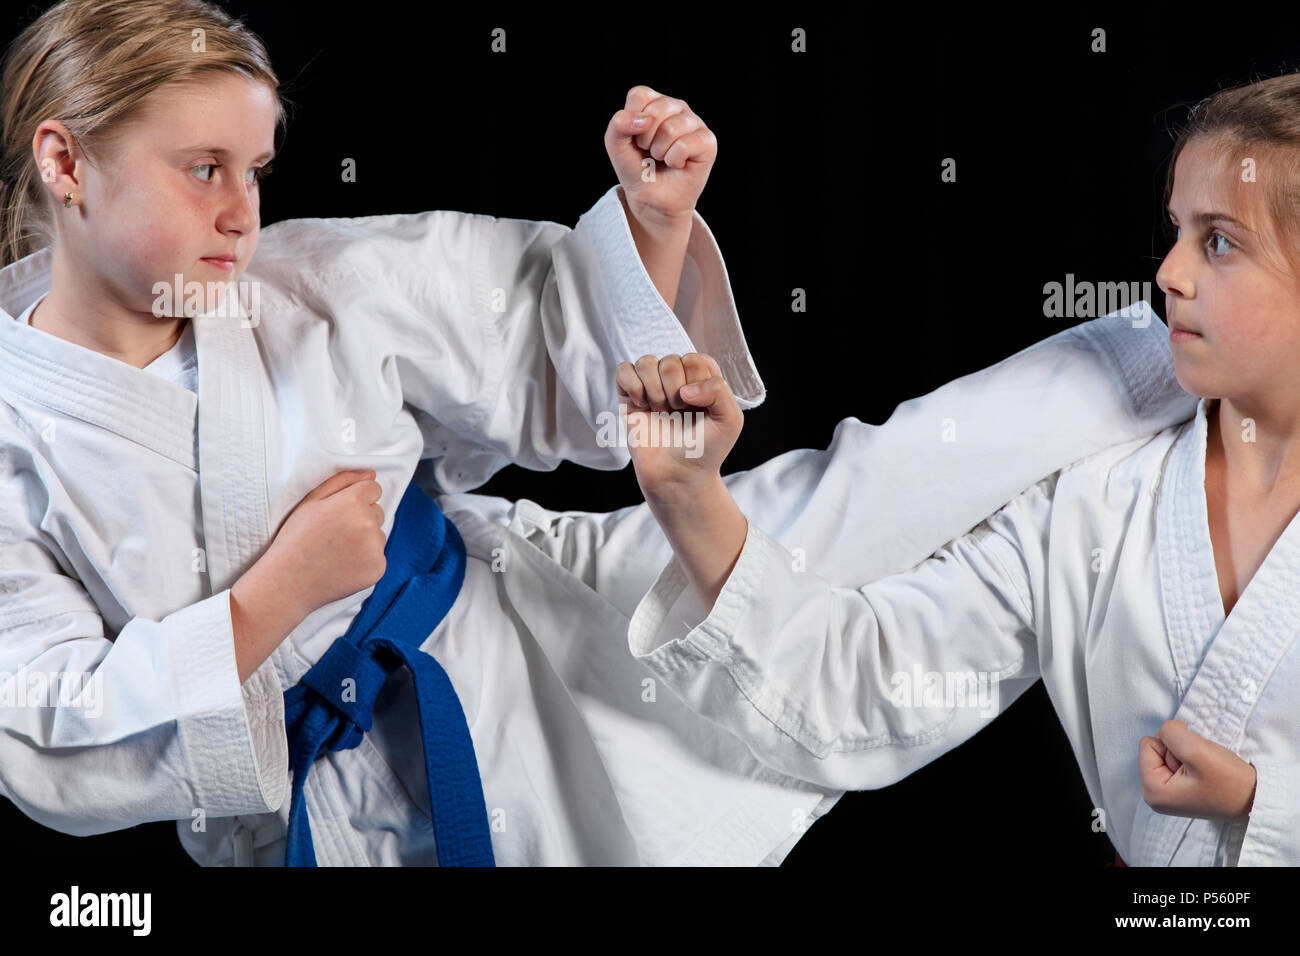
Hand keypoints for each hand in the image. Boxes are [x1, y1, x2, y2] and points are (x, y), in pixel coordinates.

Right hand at [261, 470, 387, 616]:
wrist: (288, 581)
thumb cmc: (295, 538)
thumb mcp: (311, 501)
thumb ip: (342, 481)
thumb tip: (371, 474)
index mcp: (352, 501)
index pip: (374, 489)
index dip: (356, 499)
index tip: (340, 512)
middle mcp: (368, 522)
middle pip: (377, 511)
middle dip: (361, 518)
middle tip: (334, 533)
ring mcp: (375, 547)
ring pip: (378, 534)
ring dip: (364, 539)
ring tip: (336, 550)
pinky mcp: (378, 568)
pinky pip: (378, 556)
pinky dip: (365, 560)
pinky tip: (343, 565)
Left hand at [604, 85, 716, 227]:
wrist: (651, 199)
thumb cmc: (636, 168)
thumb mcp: (616, 145)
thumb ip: (618, 124)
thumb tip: (645, 119)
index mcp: (654, 101)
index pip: (639, 96)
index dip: (631, 122)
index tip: (636, 139)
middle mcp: (677, 107)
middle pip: (655, 111)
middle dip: (645, 140)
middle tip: (650, 152)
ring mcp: (694, 122)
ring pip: (671, 128)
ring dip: (660, 152)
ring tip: (663, 158)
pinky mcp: (708, 141)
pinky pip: (685, 144)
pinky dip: (674, 160)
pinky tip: (677, 163)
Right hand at [615, 352, 741, 497]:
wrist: (678, 477)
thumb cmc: (705, 450)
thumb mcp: (730, 420)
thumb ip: (719, 391)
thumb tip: (685, 388)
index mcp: (700, 379)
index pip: (695, 359)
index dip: (695, 382)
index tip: (697, 407)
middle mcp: (676, 380)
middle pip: (670, 361)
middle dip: (674, 390)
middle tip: (678, 414)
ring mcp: (651, 387)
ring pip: (646, 362)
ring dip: (654, 389)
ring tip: (660, 411)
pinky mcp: (629, 398)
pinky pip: (624, 370)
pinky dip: (632, 385)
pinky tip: (641, 405)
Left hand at [1139, 719, 1257, 823]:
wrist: (1257, 799)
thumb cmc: (1229, 780)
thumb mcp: (1196, 750)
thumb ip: (1171, 733)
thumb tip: (1166, 729)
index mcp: (1152, 791)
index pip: (1147, 744)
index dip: (1172, 744)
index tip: (1193, 761)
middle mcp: (1154, 795)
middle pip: (1157, 748)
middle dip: (1180, 750)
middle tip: (1202, 767)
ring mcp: (1168, 792)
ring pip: (1169, 752)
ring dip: (1189, 754)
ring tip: (1207, 770)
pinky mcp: (1180, 788)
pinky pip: (1179, 760)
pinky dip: (1193, 760)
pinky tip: (1206, 772)